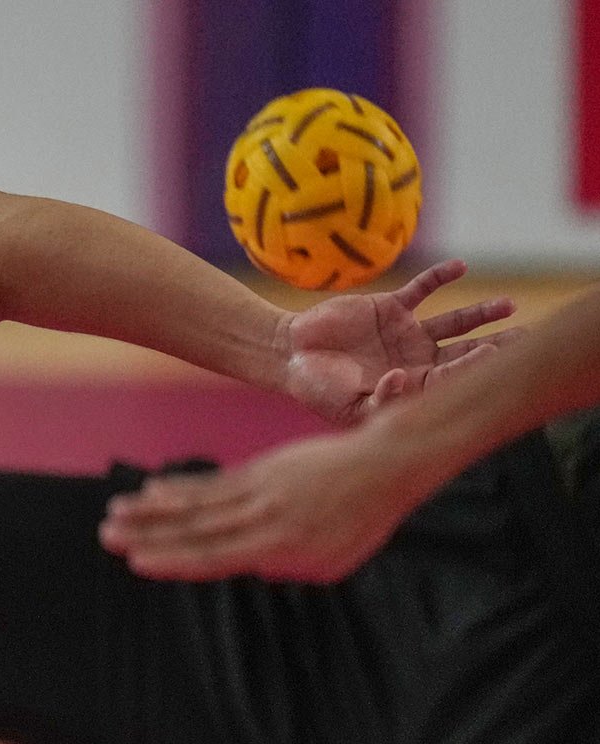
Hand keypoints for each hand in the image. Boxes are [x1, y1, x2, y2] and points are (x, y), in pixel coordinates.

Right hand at [99, 432, 424, 581]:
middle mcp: (262, 518)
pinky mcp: (259, 470)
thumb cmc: (361, 522)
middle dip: (147, 534)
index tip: (137, 563)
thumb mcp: (330, 564)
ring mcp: (258, 490)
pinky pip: (213, 481)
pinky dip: (181, 486)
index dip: (173, 560)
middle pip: (196, 529)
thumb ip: (284, 569)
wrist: (383, 465)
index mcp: (279, 548)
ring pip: (197, 503)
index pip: (215, 557)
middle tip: (107, 536)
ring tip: (115, 512)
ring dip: (152, 509)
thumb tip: (247, 567)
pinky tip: (154, 488)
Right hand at [279, 259, 515, 424]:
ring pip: (453, 322)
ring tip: (509, 306)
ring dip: (480, 314)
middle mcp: (416, 359)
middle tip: (527, 338)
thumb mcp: (345, 404)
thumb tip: (402, 379)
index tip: (490, 355)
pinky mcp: (391, 307)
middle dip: (495, 346)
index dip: (470, 367)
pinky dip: (439, 276)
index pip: (450, 378)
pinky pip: (420, 289)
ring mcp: (406, 333)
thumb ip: (377, 398)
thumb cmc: (317, 388)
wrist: (289, 354)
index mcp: (410, 386)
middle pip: (465, 351)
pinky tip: (459, 266)